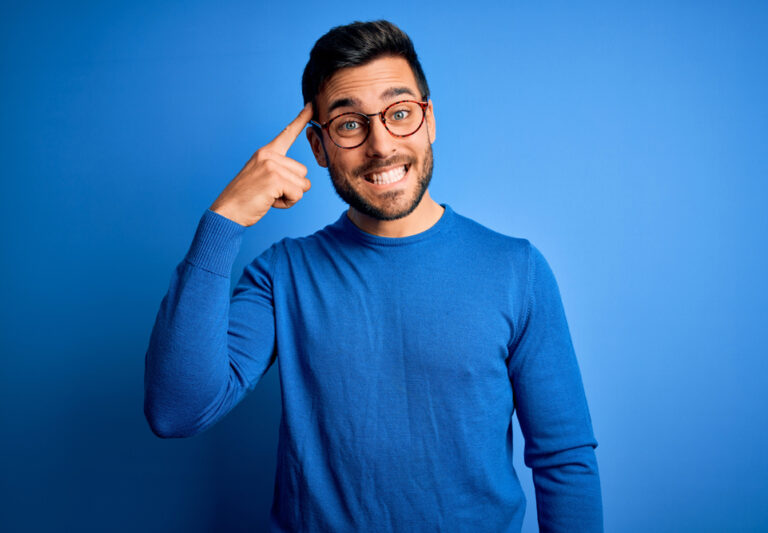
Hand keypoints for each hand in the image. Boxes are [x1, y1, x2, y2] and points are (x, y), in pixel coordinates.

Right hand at [210, 103, 313, 226]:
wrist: (227, 211)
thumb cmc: (246, 199)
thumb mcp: (262, 178)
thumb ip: (279, 172)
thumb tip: (305, 182)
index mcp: (266, 152)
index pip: (287, 133)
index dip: (301, 120)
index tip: (311, 104)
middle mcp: (268, 155)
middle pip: (303, 172)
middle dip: (292, 188)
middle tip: (269, 192)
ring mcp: (271, 165)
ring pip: (303, 184)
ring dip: (290, 196)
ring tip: (269, 197)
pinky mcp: (274, 179)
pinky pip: (298, 194)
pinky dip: (288, 203)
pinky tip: (270, 202)